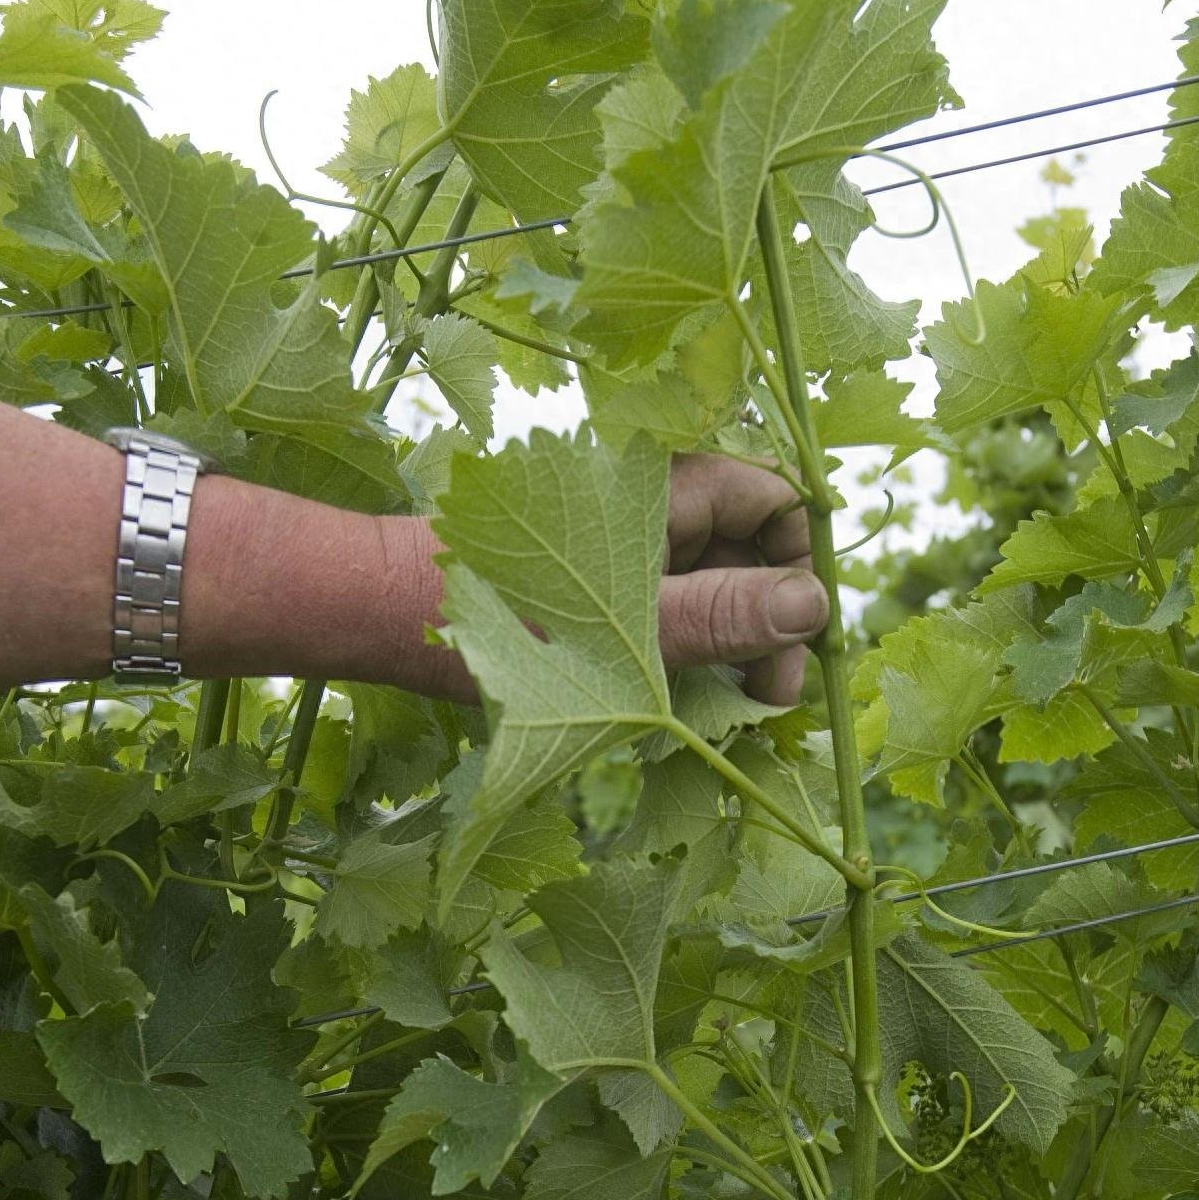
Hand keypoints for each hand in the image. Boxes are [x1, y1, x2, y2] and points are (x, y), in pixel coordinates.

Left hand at [371, 453, 826, 703]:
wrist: (384, 614)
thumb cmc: (499, 616)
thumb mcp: (630, 631)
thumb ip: (725, 616)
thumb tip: (814, 606)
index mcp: (664, 482)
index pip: (777, 497)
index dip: (803, 565)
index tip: (806, 643)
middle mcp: (650, 500)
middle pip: (752, 547)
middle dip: (773, 623)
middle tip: (767, 705)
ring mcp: (624, 541)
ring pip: (714, 584)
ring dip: (733, 648)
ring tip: (732, 717)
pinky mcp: (598, 582)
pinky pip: (669, 607)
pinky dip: (688, 652)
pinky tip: (688, 707)